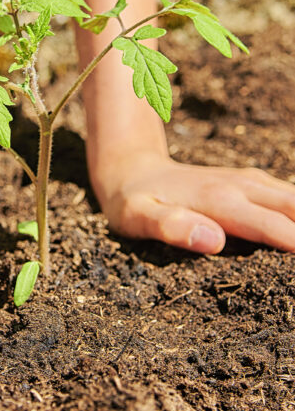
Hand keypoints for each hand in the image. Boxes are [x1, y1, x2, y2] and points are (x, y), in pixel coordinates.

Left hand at [91, 151, 294, 253]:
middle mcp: (246, 187)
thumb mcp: (138, 218)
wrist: (133, 171)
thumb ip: (172, 227)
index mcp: (224, 202)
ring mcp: (253, 183)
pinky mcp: (254, 185)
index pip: (281, 232)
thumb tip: (213, 240)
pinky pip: (294, 200)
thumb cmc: (133, 202)